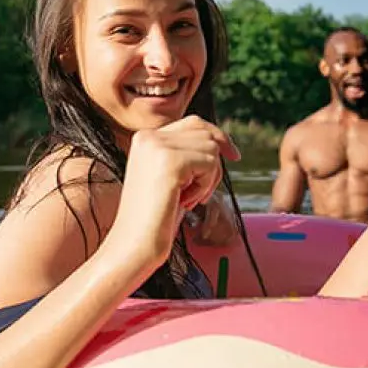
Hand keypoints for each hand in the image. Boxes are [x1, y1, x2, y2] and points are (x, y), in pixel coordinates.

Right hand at [109, 116, 240, 261]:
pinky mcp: (170, 161)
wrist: (133, 244)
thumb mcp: (169, 177)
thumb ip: (185, 154)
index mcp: (144, 137)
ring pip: (211, 148)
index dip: (218, 137)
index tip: (234, 156)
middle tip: (199, 195)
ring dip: (208, 178)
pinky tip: (185, 202)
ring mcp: (157, 146)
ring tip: (186, 200)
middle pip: (205, 133)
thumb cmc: (154, 217)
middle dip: (213, 165)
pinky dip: (205, 186)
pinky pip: (210, 164)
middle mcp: (148, 136)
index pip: (193, 123)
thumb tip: (218, 141)